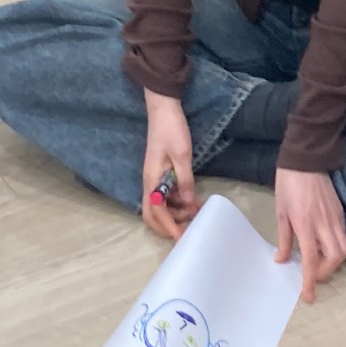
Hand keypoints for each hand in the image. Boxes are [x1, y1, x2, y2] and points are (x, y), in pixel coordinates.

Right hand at [141, 90, 201, 239]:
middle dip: (169, 224)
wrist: (163, 108)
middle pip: (153, 214)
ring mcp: (154, 177)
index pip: (156, 212)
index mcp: (151, 180)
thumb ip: (185, 180)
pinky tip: (192, 199)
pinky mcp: (160, 172)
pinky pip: (166, 194)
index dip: (168, 227)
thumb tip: (189, 203)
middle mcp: (149, 182)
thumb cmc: (171, 130)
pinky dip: (177, 201)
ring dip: (176, 212)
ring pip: (161, 205)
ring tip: (197, 210)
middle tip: (190, 226)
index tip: (181, 238)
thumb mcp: (182, 155)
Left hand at [274, 168, 345, 302]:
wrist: (306, 159)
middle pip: (335, 258)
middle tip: (312, 275)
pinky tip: (322, 245)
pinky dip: (335, 247)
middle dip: (325, 272)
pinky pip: (343, 236)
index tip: (308, 296)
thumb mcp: (280, 211)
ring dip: (333, 262)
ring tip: (318, 261)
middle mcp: (324, 224)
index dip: (310, 280)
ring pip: (344, 249)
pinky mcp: (340, 212)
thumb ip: (283, 238)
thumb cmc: (288, 184)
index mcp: (306, 224)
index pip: (311, 259)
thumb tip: (282, 260)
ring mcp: (335, 218)